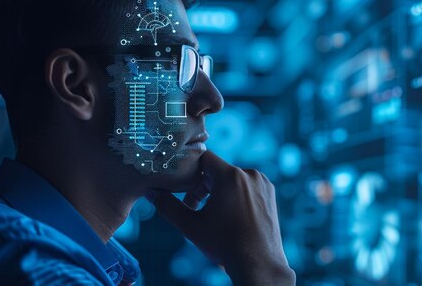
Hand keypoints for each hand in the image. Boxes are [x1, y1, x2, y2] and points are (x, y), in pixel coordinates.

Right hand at [147, 150, 294, 285]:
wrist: (258, 263)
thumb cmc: (224, 244)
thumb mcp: (190, 226)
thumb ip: (168, 206)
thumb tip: (151, 192)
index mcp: (230, 176)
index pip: (204, 158)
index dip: (190, 170)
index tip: (182, 186)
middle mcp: (249, 174)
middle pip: (218, 170)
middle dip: (203, 187)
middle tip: (194, 207)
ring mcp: (262, 183)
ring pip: (233, 179)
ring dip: (220, 192)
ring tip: (214, 215)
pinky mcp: (270, 194)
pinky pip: (247, 186)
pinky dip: (237, 196)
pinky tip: (232, 216)